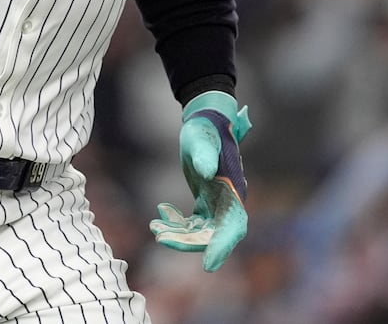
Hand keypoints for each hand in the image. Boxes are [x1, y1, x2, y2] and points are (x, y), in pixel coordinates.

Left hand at [149, 90, 250, 271]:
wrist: (205, 121)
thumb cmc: (206, 129)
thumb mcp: (202, 140)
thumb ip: (205, 155)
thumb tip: (205, 173)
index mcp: (233, 190)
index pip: (233, 226)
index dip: (222, 247)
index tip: (208, 266)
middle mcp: (228, 202)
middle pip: (213, 235)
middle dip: (188, 242)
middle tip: (161, 237)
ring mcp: (218, 204)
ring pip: (200, 232)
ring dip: (178, 235)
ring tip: (155, 228)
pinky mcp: (206, 202)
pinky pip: (193, 224)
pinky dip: (177, 224)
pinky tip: (161, 214)